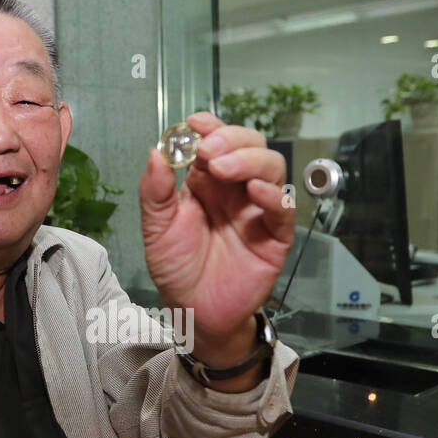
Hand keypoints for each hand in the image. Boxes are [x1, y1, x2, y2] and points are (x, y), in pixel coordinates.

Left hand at [138, 111, 293, 363]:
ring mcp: (256, 210)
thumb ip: (155, 192)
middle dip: (232, 139)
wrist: (195, 313)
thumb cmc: (178, 270)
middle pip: (249, 146)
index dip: (209, 126)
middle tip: (210, 151)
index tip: (194, 124)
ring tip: (225, 168)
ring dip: (250, 160)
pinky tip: (254, 192)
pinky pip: (283, 209)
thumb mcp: (156, 229)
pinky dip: (272, 195)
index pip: (216, 141)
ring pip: (271, 168)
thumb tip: (156, 152)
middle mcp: (234, 190)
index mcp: (206, 182)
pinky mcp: (274, 236)